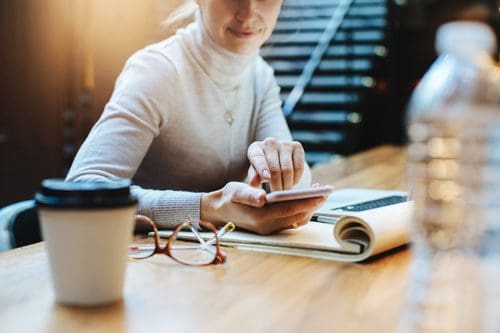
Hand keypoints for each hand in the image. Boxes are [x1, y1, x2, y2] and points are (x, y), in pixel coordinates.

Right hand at [200, 182, 326, 234]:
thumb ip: (249, 194)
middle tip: (326, 193)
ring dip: (309, 209)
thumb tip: (263, 197)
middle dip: (313, 205)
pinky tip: (306, 200)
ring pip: (296, 220)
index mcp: (260, 218)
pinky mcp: (271, 227)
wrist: (218, 211)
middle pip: (297, 217)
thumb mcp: (236, 192)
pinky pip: (291, 221)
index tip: (320, 195)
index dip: (306, 202)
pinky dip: (301, 211)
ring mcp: (270, 229)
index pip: (289, 210)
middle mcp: (267, 227)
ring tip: (319, 195)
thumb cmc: (228, 198)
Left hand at [247, 138, 304, 190]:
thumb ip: (254, 178)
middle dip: (276, 186)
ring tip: (284, 192)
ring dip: (287, 185)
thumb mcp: (255, 175)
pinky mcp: (297, 146)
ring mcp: (284, 143)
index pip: (258, 158)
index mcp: (255, 149)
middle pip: (275, 168)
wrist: (276, 160)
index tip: (266, 178)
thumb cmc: (262, 170)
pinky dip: (295, 179)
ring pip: (288, 169)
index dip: (262, 168)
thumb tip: (253, 183)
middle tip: (277, 197)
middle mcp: (269, 143)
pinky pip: (298, 167)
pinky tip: (291, 183)